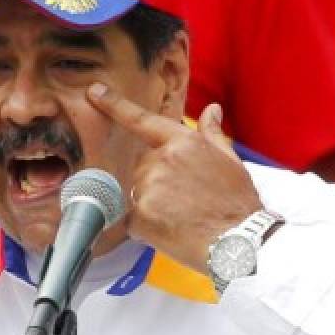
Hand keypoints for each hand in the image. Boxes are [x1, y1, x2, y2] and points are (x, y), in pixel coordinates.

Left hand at [88, 82, 263, 272]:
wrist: (240, 242)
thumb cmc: (237, 203)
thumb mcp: (231, 161)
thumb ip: (213, 134)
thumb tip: (212, 109)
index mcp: (183, 142)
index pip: (142, 120)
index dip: (115, 105)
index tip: (94, 92)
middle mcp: (162, 160)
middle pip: (141, 166)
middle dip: (155, 182)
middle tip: (184, 201)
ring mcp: (148, 186)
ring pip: (136, 193)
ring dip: (151, 205)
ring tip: (180, 218)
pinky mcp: (140, 214)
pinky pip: (132, 219)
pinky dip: (145, 227)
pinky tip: (170, 231)